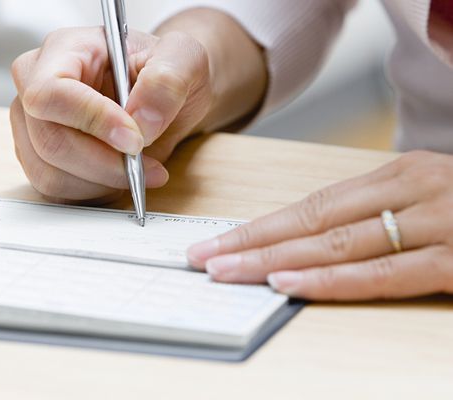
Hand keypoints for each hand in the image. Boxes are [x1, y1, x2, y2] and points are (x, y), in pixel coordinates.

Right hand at [10, 26, 211, 201]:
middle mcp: (39, 87)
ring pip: (50, 174)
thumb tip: (142, 122)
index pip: (52, 92)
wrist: (166, 98)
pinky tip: (120, 177)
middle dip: (105, 164)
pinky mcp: (43, 159)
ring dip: (102, 182)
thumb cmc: (167, 72)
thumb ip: (167, 82)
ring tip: (139, 169)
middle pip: (50, 141)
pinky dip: (94, 193)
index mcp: (65, 50)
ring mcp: (35, 126)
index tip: (135, 140)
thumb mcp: (185, 59)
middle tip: (148, 167)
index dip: (92, 121)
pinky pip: (56, 192)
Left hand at [188, 151, 452, 300]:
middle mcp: (409, 192)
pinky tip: (288, 285)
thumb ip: (372, 211)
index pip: (308, 204)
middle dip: (250, 243)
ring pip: (336, 246)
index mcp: (396, 175)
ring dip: (274, 261)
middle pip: (309, 222)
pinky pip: (383, 274)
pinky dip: (332, 281)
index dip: (259, 225)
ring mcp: (435, 225)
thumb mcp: (420, 195)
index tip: (217, 240)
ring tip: (225, 273)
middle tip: (202, 257)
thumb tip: (310, 238)